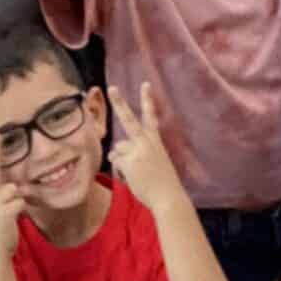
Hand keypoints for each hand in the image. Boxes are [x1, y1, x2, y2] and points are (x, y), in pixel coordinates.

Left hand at [108, 83, 187, 212]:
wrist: (168, 196)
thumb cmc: (162, 182)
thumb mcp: (154, 162)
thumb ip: (137, 153)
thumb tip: (115, 153)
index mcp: (155, 141)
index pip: (151, 117)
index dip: (147, 100)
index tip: (145, 84)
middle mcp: (145, 142)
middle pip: (129, 119)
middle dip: (119, 103)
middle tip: (112, 88)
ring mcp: (136, 151)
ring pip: (118, 150)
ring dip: (122, 161)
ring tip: (138, 173)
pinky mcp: (128, 161)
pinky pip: (116, 162)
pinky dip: (120, 170)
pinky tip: (133, 177)